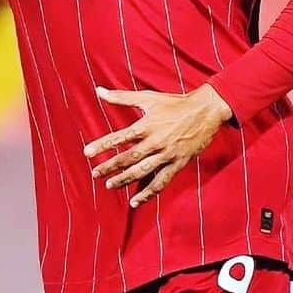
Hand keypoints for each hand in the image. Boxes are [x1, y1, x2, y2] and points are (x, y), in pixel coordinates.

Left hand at [84, 83, 232, 207]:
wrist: (206, 111)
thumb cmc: (175, 103)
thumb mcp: (148, 98)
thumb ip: (122, 97)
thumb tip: (99, 90)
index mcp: (147, 125)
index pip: (120, 137)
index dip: (103, 145)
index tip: (87, 153)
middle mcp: (156, 141)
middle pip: (129, 157)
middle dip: (110, 166)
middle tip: (95, 173)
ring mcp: (167, 154)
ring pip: (143, 171)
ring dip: (125, 180)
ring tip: (110, 185)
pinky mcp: (178, 163)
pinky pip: (161, 182)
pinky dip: (149, 193)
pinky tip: (136, 201)